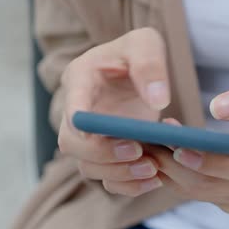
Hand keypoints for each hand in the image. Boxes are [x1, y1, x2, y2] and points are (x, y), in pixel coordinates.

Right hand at [57, 28, 169, 194]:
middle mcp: (77, 112)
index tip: (112, 138)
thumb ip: (149, 63)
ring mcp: (89, 137)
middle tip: (139, 151)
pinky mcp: (105, 155)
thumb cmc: (134, 53)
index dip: (81, 126)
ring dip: (119, 174)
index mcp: (80, 79)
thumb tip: (158, 100)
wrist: (134, 71)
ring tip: (154, 168)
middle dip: (103, 154)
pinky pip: (107, 180)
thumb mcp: (145, 43)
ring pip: (88, 167)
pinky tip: (156, 179)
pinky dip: (129, 186)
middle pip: (71, 145)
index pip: (70, 107)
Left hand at [146, 74, 228, 212]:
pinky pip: (196, 193)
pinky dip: (174, 176)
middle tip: (149, 141)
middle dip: (177, 165)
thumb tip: (219, 108)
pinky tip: (158, 154)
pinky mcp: (228, 200)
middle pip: (214, 185)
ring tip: (148, 145)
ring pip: (199, 192)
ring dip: (170, 170)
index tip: (180, 148)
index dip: (213, 164)